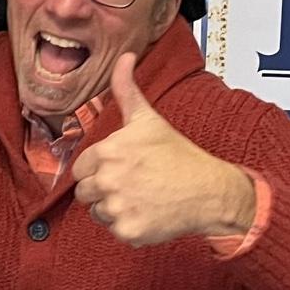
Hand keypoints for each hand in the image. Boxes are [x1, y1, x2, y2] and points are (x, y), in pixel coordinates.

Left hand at [72, 54, 256, 247]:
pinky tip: (149, 212)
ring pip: (98, 213)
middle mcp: (107, 181)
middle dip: (104, 189)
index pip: (80, 169)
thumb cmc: (177, 154)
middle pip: (85, 193)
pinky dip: (129, 226)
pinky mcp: (128, 232)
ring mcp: (117, 208)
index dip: (99, 169)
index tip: (122, 168)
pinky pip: (114, 231)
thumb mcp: (148, 118)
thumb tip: (124, 57)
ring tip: (142, 197)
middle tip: (134, 183)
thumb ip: (126, 89)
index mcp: (106, 152)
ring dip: (114, 208)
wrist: (209, 191)